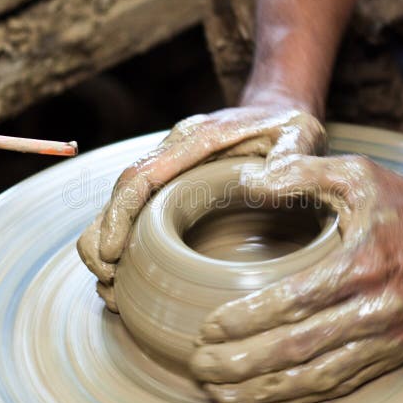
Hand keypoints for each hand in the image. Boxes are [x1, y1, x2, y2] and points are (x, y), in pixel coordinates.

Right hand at [77, 106, 325, 311]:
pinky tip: (127, 279)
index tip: (110, 253)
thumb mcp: (299, 135)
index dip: (119, 214)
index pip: (142, 175)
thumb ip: (288, 156)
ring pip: (122, 204)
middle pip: (121, 192)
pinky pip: (138, 212)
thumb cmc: (288, 128)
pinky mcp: (173, 186)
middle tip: (106, 282)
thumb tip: (262, 185)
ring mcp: (171, 169)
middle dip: (102, 237)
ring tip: (111, 289)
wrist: (279, 113)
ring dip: (107, 244)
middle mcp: (174, 152)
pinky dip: (125, 244)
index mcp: (197, 140)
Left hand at [189, 154, 402, 402]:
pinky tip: (267, 397)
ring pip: (317, 377)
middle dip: (243, 363)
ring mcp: (388, 338)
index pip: (293, 301)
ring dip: (265, 390)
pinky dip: (300, 395)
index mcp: (363, 263)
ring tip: (221, 393)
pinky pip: (341, 384)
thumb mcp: (357, 173)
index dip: (247, 319)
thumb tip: (249, 181)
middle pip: (298, 348)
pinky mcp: (395, 354)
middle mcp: (376, 308)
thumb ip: (301, 173)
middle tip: (201, 366)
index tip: (209, 327)